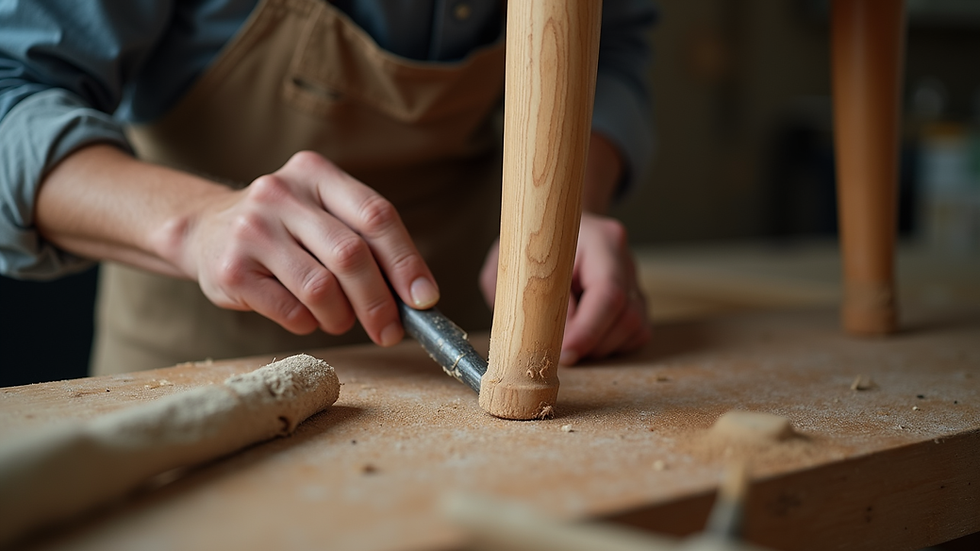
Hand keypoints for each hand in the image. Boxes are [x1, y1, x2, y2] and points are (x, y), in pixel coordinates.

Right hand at [177, 151, 438, 345]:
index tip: (424, 299)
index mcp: (315, 173)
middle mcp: (280, 193)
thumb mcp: (323, 214)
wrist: (203, 229)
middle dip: (379, 301)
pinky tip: (306, 316)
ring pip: (321, 287)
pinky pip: (289, 310)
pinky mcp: (230, 269)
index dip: (406, 261)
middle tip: (389, 330)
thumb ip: (366, 242)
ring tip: (341, 321)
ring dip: (342, 316)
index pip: (376, 215)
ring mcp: (251, 229)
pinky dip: (308, 322)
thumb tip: (417, 296)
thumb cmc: (285, 229)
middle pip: (351, 255)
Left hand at [479, 212, 650, 363]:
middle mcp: (625, 261)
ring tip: (566, 338)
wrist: (548, 232)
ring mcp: (635, 282)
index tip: (565, 354)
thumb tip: (545, 341)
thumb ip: (530, 299)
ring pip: (634, 329)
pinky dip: (609, 346)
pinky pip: (635, 336)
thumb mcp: (516, 267)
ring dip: (598, 347)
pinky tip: (583, 335)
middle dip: (591, 343)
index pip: (608, 293)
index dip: (589, 330)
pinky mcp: (636, 303)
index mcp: (601, 242)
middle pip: (627, 316)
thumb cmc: (530, 249)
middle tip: (557, 351)